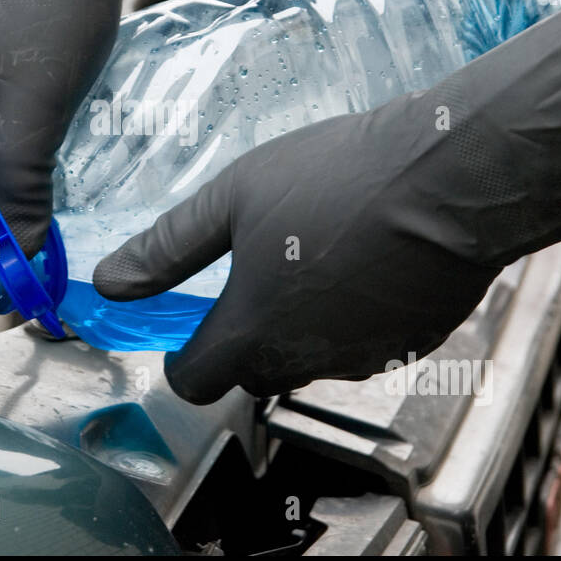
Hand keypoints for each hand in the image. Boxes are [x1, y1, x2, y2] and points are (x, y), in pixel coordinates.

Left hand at [94, 1, 560, 403]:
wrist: (450, 178)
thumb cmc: (338, 180)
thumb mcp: (231, 198)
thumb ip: (167, 248)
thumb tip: (110, 281)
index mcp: (251, 333)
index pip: (191, 381)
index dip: (179, 354)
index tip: (185, 321)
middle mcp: (304, 361)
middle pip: (250, 372)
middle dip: (239, 336)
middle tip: (250, 272)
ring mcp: (361, 358)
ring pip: (308, 358)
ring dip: (297, 324)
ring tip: (312, 253)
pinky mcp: (409, 343)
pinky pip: (362, 343)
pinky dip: (351, 315)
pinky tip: (360, 260)